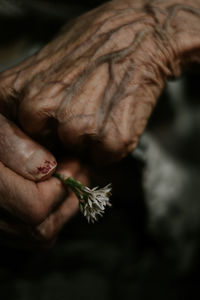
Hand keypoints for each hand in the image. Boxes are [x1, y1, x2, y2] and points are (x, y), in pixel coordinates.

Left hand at [0, 0, 199, 161]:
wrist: (140, 35)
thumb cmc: (90, 47)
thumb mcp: (41, 66)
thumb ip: (26, 101)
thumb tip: (27, 140)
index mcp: (12, 94)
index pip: (12, 145)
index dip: (34, 145)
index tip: (51, 136)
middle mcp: (37, 111)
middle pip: (44, 150)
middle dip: (62, 140)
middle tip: (82, 109)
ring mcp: (74, 127)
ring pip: (75, 156)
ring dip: (88, 142)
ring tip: (100, 108)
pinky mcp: (109, 140)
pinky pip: (102, 158)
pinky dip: (109, 145)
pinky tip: (115, 116)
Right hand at [0, 114, 87, 246]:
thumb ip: (9, 143)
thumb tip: (47, 167)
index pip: (35, 208)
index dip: (61, 186)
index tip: (72, 160)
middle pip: (40, 230)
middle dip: (68, 198)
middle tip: (77, 169)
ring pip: (37, 237)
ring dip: (62, 207)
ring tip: (67, 177)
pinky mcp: (1, 226)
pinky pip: (28, 235)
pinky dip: (49, 215)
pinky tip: (51, 189)